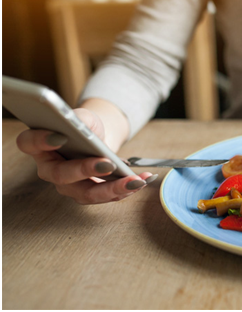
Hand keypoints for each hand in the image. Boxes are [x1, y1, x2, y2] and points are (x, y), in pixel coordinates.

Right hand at [16, 108, 155, 203]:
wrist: (99, 139)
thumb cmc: (86, 126)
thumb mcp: (84, 117)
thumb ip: (80, 119)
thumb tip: (81, 126)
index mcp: (40, 146)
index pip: (29, 143)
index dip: (40, 141)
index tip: (60, 137)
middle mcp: (50, 169)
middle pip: (61, 175)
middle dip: (85, 171)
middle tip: (108, 165)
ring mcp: (69, 185)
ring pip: (86, 193)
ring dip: (113, 189)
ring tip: (134, 181)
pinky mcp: (89, 193)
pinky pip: (106, 196)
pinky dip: (126, 189)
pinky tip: (142, 180)